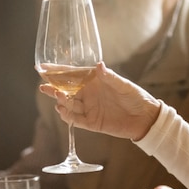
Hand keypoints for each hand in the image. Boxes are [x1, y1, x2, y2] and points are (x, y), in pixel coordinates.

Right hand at [38, 62, 160, 140]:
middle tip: (43, 85)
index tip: (42, 67)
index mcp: (93, 81)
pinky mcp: (91, 123)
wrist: (145, 118)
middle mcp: (88, 94)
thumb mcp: (124, 85)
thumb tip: (99, 65)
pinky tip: (61, 110)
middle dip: (53, 87)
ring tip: (57, 95)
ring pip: (69, 104)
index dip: (57, 71)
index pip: (71, 74)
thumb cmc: (136, 97)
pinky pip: (76, 120)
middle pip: (65, 90)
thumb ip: (110, 77)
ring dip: (60, 100)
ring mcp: (88, 108)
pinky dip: (67, 116)